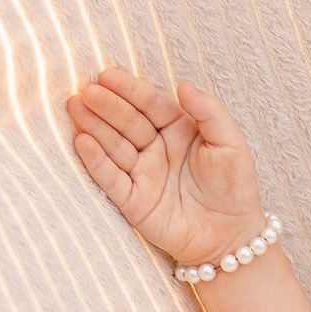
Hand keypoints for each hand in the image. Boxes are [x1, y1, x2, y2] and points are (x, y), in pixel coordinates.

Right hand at [65, 67, 266, 270]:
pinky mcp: (133, 201)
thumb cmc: (235, 187)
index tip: (107, 75)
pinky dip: (96, 161)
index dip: (130, 90)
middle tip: (86, 91)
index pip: (151, 104)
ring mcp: (143, 174)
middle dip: (107, 106)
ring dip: (94, 127)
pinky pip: (111, 179)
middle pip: (128, 122)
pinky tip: (82, 142)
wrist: (232, 236)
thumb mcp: (231, 144)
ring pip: (114, 146)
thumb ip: (210, 112)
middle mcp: (157, 148)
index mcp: (179, 129)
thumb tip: (183, 84)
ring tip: (75, 106)